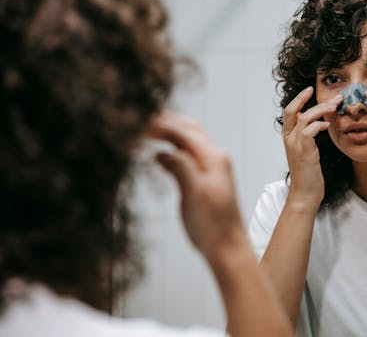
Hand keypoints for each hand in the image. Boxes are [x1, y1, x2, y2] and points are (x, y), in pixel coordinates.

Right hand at [147, 111, 243, 257]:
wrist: (228, 249)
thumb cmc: (213, 226)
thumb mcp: (194, 194)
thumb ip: (180, 167)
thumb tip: (161, 151)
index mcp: (214, 158)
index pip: (183, 132)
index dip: (159, 124)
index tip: (136, 122)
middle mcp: (215, 158)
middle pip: (188, 129)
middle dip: (165, 122)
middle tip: (139, 120)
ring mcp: (212, 168)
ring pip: (188, 141)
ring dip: (169, 133)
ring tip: (146, 130)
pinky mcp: (206, 179)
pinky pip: (188, 156)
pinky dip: (172, 148)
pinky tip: (159, 153)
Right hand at [282, 87, 339, 205]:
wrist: (305, 193)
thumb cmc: (309, 175)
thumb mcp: (307, 152)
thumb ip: (309, 138)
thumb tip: (320, 124)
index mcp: (289, 138)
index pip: (289, 112)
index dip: (298, 99)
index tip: (309, 90)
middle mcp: (289, 139)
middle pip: (291, 110)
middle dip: (305, 98)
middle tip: (323, 93)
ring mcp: (295, 145)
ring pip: (304, 118)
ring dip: (321, 110)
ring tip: (335, 106)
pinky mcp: (304, 152)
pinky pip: (310, 131)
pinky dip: (320, 124)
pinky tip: (329, 125)